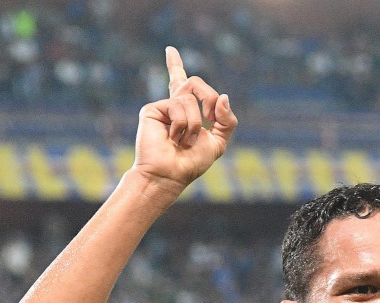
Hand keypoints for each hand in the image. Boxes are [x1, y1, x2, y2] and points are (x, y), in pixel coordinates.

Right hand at [132, 46, 237, 190]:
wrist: (170, 175)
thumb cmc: (191, 163)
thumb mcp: (218, 143)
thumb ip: (226, 120)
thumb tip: (223, 96)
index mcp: (187, 112)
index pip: (183, 84)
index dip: (175, 66)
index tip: (169, 50)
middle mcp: (173, 106)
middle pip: (195, 83)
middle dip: (208, 100)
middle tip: (208, 118)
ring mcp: (163, 107)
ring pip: (189, 98)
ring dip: (194, 125)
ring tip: (183, 141)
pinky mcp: (152, 109)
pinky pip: (179, 105)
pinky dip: (183, 125)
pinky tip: (173, 139)